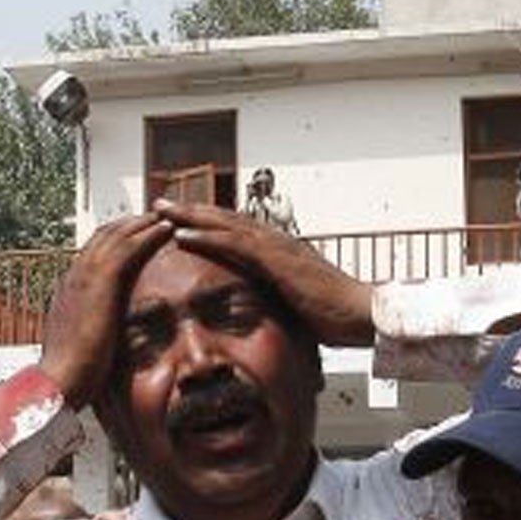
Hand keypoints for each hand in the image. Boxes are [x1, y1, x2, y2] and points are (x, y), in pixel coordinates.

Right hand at [39, 213, 172, 412]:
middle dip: (130, 225)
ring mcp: (83, 277)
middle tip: (156, 217)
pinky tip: (167, 229)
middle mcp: (73, 278)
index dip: (116, 243)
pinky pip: (127, 247)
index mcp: (68, 292)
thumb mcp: (81, 349)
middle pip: (104, 237)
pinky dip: (147, 234)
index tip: (137, 239)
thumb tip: (102, 342)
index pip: (93, 256)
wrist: (58, 381)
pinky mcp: (98, 282)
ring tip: (167, 215)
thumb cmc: (70, 376)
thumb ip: (92, 336)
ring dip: (142, 223)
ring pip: (116, 235)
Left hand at [156, 200, 373, 345]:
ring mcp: (276, 247)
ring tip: (161, 209)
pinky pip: (234, 244)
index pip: (236, 231)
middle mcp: (275, 241)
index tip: (179, 219)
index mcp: (278, 251)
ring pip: (224, 224)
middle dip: (191, 210)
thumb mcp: (295, 305)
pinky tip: (182, 234)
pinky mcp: (276, 260)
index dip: (207, 223)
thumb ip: (275, 300)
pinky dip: (206, 236)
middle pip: (225, 219)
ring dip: (190, 215)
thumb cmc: (334, 315)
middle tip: (159, 203)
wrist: (361, 314)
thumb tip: (260, 311)